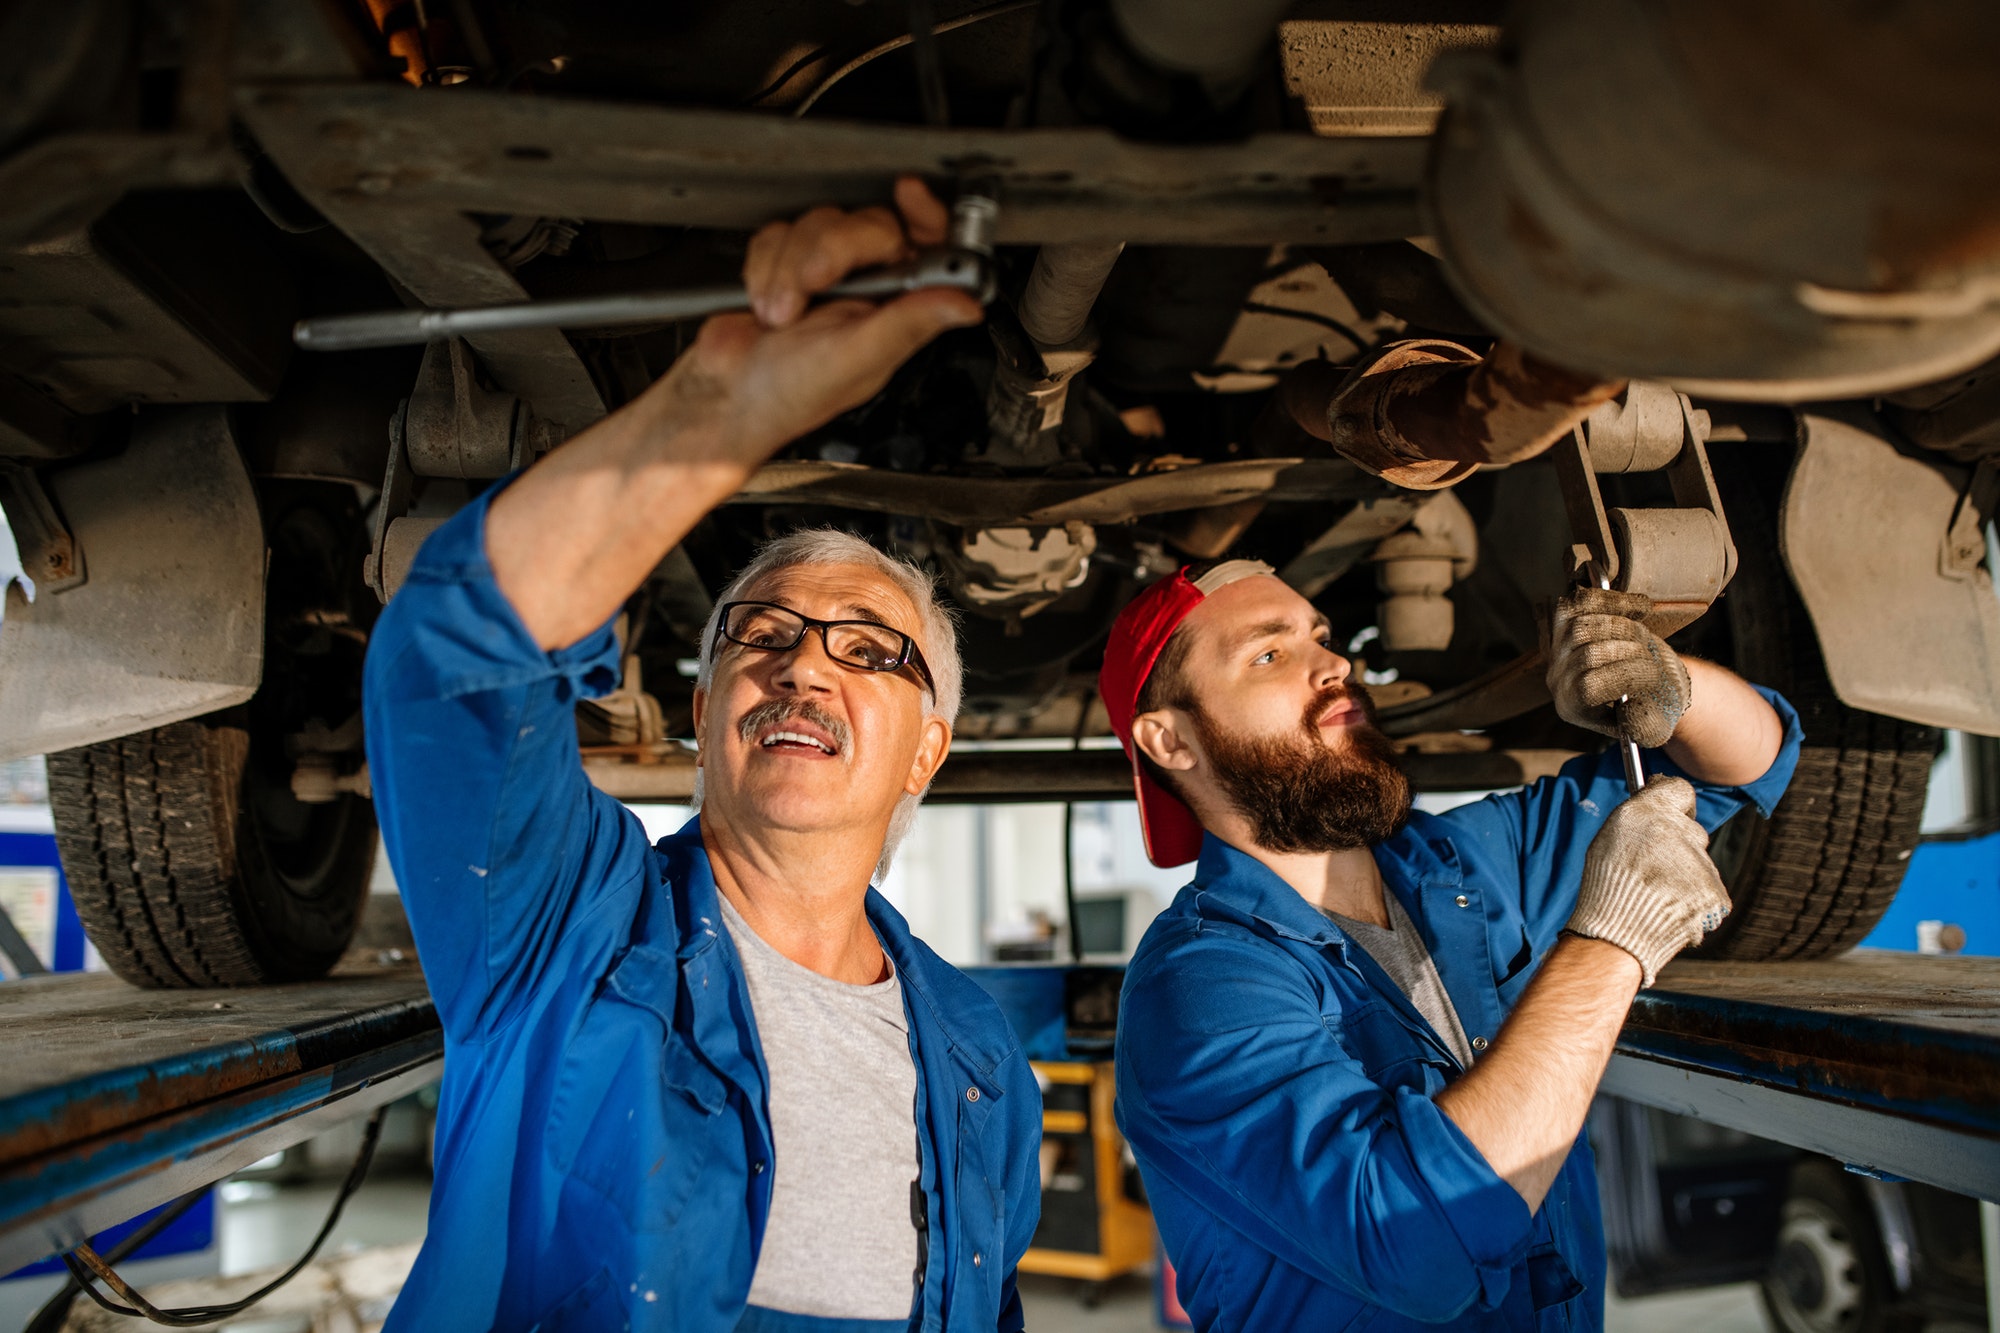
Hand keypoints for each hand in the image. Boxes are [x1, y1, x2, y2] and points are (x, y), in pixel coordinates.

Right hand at [654, 176, 984, 469]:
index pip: (929, 245)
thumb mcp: (857, 360)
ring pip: (818, 223)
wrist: (726, 396)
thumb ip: (909, 324)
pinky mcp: (785, 262)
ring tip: (782, 314)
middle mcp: (869, 286)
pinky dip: (764, 267)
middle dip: (829, 253)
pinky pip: (778, 232)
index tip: (910, 195)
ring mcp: (827, 273)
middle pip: (867, 224)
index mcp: (898, 309)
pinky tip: (765, 301)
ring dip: (788, 269)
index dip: (925, 214)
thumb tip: (966, 304)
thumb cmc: (788, 396)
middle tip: (813, 287)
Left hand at [1544, 586, 1690, 747]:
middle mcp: (1558, 679)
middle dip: (1631, 652)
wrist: (1652, 680)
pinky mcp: (1566, 621)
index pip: (1588, 687)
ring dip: (1624, 628)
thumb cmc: (1652, 704)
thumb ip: (1645, 726)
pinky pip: (1581, 602)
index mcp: (1573, 708)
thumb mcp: (1654, 726)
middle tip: (1652, 658)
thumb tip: (1631, 711)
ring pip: (1582, 626)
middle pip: (1588, 654)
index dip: (1625, 676)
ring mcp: (1558, 648)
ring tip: (1644, 639)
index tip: (1653, 675)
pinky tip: (1640, 609)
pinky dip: (1614, 600)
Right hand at [1565, 775, 1729, 985]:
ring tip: (1657, 897)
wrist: (1617, 937)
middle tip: (1654, 869)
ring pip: (1700, 863)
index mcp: (1646, 813)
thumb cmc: (1606, 887)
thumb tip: (1660, 795)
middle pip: (1692, 830)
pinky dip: (1696, 900)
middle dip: (1679, 846)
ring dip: (1686, 876)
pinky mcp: (1716, 893)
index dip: (1677, 803)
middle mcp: (1677, 831)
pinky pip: (1710, 890)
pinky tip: (1671, 910)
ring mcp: (1700, 863)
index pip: (1680, 790)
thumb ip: (1640, 815)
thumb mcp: (1610, 839)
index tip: (1672, 814)